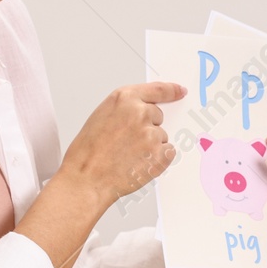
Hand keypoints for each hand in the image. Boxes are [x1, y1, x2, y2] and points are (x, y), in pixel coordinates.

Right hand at [61, 82, 185, 205]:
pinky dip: (157, 160)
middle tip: (126, 142)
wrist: (86, 178)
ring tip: (127, 155)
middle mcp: (140, 113)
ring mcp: (151, 134)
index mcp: (125, 99)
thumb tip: (142, 112)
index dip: (171, 91)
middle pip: (157, 116)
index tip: (179, 91)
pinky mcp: (160, 155)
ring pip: (161, 136)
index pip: (157, 90)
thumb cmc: (88, 152)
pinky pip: (168, 152)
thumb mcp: (101, 117)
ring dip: (150, 146)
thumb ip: (124, 109)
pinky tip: (138, 163)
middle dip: (146, 127)